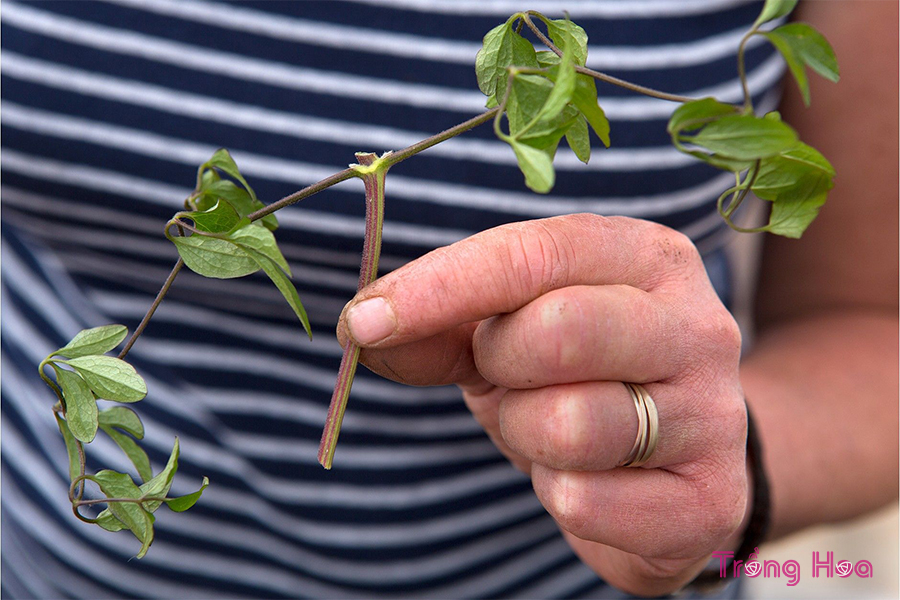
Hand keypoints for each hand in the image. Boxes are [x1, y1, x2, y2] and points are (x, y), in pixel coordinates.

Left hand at [337, 214, 748, 595]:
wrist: (667, 465)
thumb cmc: (576, 378)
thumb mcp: (505, 332)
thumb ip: (437, 321)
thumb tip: (363, 327)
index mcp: (646, 257)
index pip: (534, 252)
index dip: (442, 285)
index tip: (366, 319)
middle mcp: (697, 325)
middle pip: (559, 330)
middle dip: (501, 363)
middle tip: (507, 375)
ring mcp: (715, 414)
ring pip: (571, 423)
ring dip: (527, 435)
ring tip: (549, 429)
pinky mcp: (710, 499)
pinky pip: (587, 501)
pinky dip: (559, 496)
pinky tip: (585, 480)